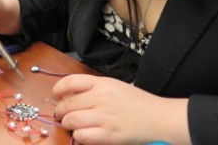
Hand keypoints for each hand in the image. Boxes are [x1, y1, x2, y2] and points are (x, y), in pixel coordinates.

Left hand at [53, 74, 189, 144]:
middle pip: (67, 103)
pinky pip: (81, 136)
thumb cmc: (139, 103)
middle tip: (62, 115)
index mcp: (102, 83)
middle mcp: (100, 97)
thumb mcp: (115, 87)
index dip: (57, 90)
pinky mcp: (109, 135)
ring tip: (72, 125)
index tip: (56, 97)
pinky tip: (83, 135)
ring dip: (67, 124)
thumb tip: (69, 95)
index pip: (69, 82)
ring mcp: (104, 117)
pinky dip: (78, 136)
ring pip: (70, 120)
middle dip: (60, 111)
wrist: (161, 118)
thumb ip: (93, 88)